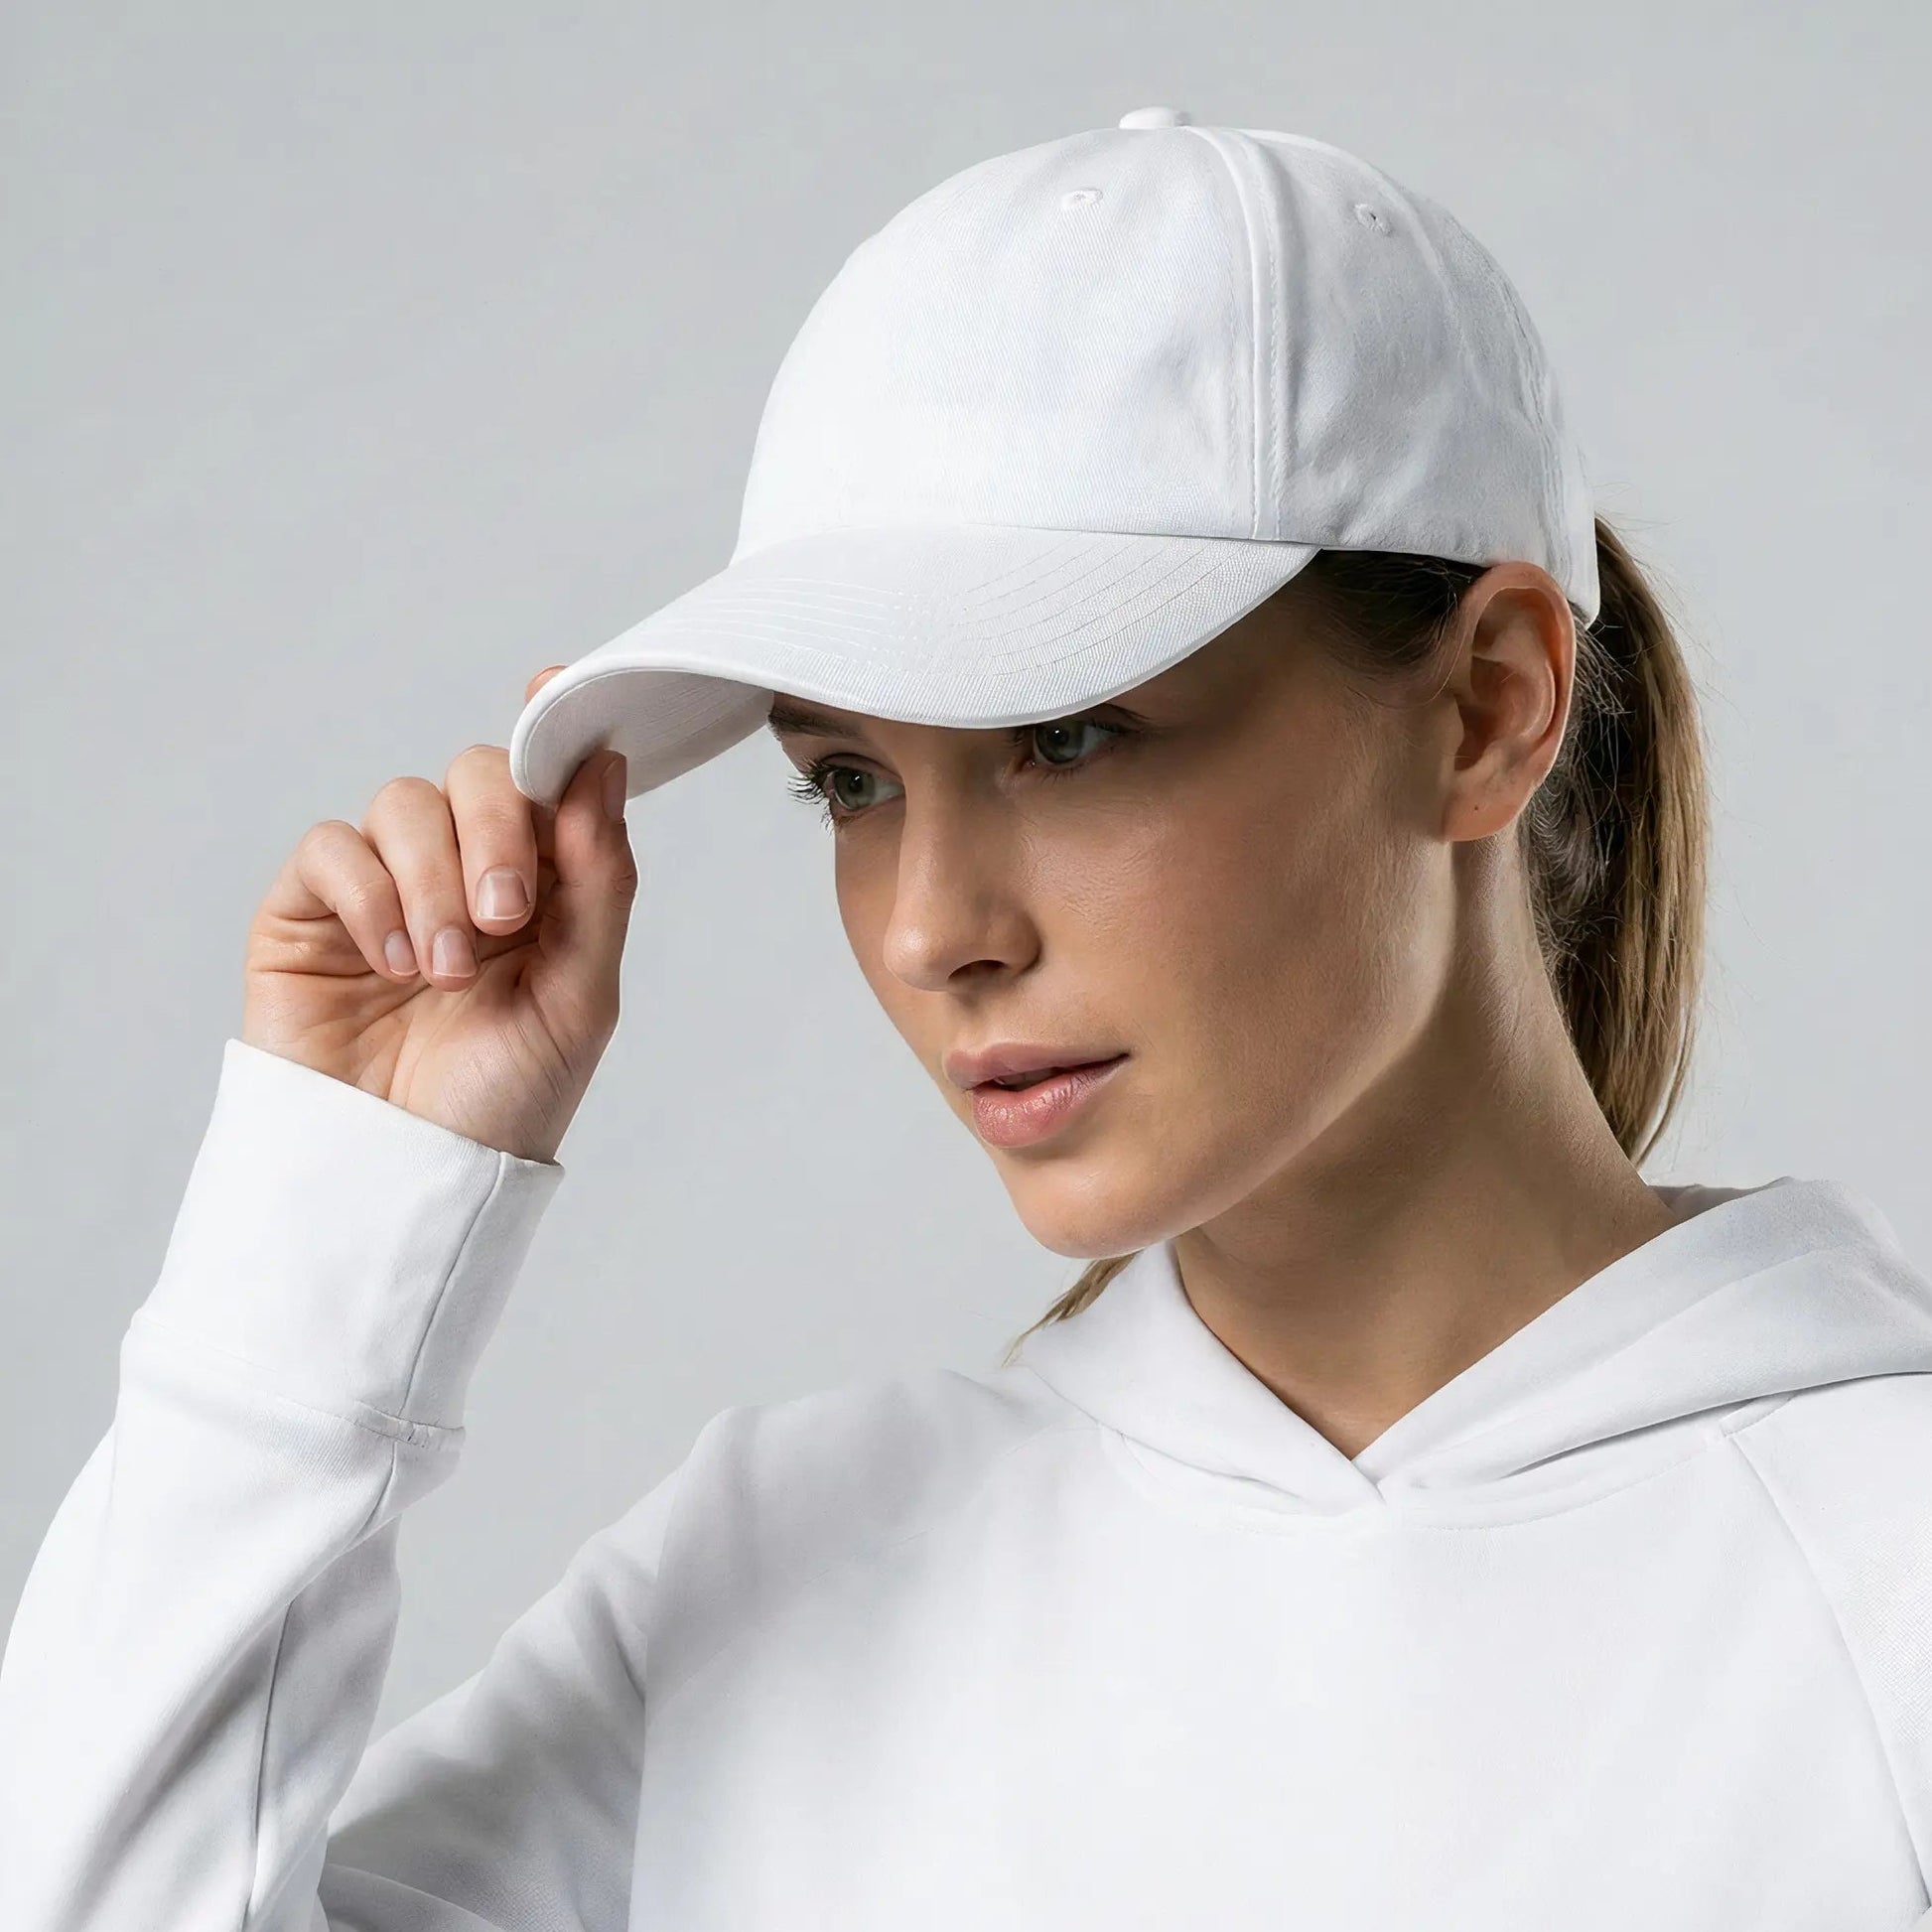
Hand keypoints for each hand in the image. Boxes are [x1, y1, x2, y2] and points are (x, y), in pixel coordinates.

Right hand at [241, 667, 635, 1162]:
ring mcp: (384, 887)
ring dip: (432, 882)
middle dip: (494, 830)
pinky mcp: (310, 911)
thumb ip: (598, 877)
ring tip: (444, 973)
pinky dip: (370, 897)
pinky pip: (333, 848)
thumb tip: (603, 765)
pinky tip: (393, 965)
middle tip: (504, 916)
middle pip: (475, 774)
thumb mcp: (580, 993)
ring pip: (403, 804)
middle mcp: (462, 871)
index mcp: (539, 884)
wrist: (411, 1176)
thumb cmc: (503, 1100)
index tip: (554, 690)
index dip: (550, 726)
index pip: (544, 780)